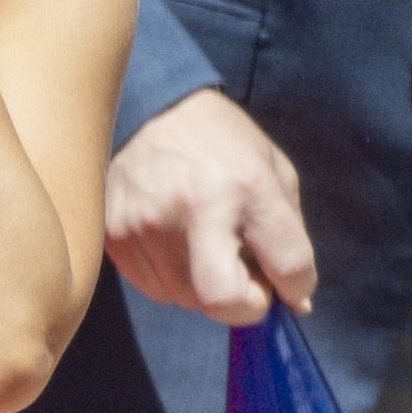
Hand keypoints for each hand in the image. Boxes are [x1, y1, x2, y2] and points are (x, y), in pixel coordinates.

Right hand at [106, 86, 316, 324]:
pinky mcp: (116, 235)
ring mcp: (148, 224)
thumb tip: (295, 301)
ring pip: (187, 300)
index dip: (296, 288)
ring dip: (206, 289)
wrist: (147, 107)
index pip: (288, 265)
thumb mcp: (272, 169)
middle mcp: (195, 208)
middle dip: (245, 306)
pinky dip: (174, 279)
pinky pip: (154, 288)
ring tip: (207, 250)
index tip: (287, 285)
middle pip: (224, 301)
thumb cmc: (221, 140)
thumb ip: (290, 235)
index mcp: (248, 186)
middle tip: (246, 284)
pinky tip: (176, 244)